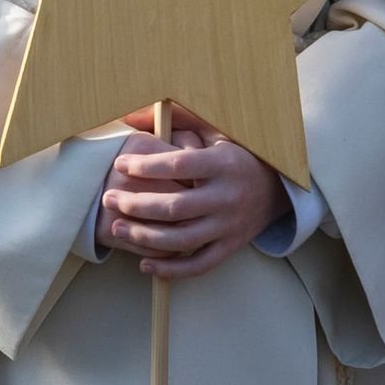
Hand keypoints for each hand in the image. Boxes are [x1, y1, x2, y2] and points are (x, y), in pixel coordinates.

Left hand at [94, 108, 282, 279]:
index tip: (120, 164)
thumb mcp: (213, 130)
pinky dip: (170, 270)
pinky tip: (144, 264)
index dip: (146, 166)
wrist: (275, 188)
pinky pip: (199, 265)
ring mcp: (229, 225)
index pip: (179, 165)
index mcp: (223, 164)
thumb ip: (176, 119)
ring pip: (182, 240)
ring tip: (116, 227)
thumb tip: (130, 114)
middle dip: (136, 204)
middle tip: (108, 197)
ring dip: (144, 237)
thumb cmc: (234, 154)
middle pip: (175, 207)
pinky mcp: (230, 247)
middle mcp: (227, 196)